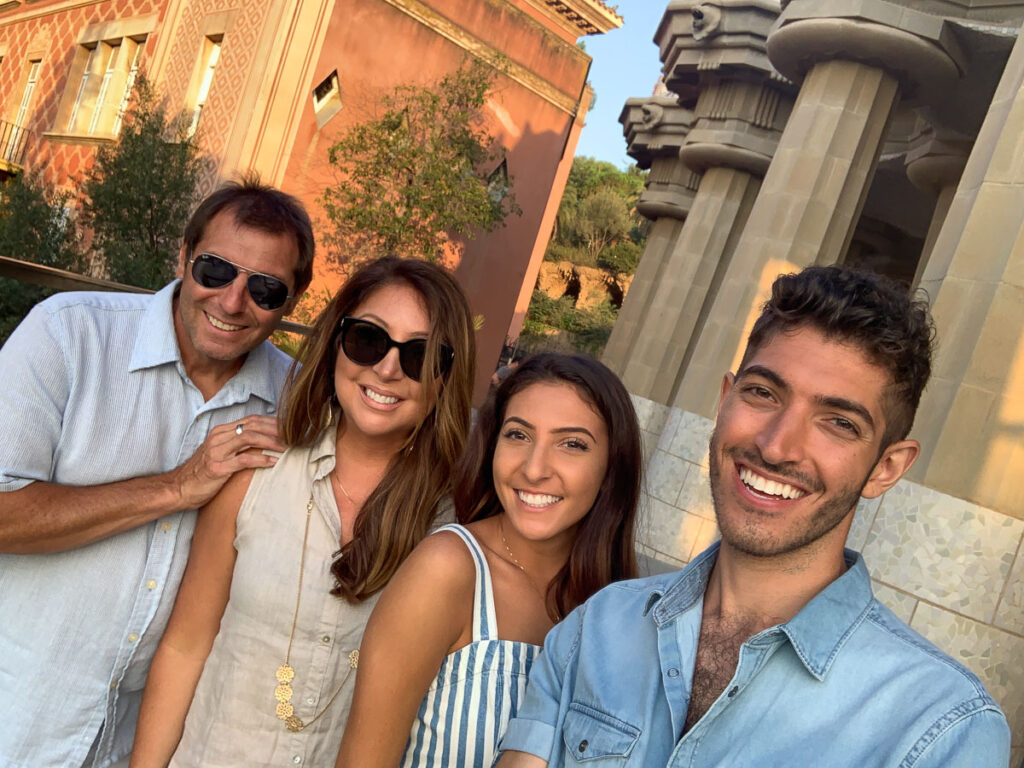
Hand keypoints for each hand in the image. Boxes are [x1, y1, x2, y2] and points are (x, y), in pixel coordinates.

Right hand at [170, 415, 285, 509]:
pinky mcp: (218, 467)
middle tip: (294, 436)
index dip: (272, 422)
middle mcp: (219, 437)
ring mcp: (217, 451)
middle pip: (254, 425)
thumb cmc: (202, 473)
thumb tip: (262, 442)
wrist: (179, 488)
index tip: (290, 428)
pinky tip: (275, 461)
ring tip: (288, 447)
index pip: (252, 420)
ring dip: (272, 441)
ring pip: (251, 438)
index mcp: (221, 431)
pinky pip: (245, 459)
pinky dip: (262, 459)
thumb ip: (236, 445)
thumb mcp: (220, 453)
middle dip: (276, 429)